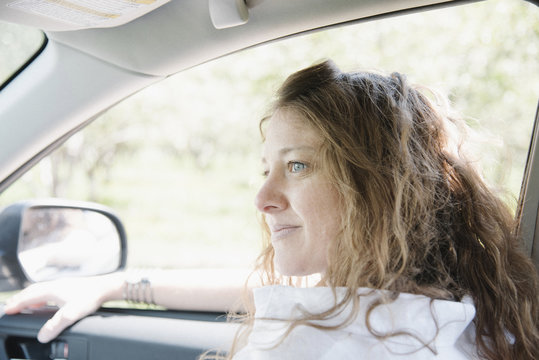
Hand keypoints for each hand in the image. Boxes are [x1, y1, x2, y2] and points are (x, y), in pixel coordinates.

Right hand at [4, 274, 121, 342]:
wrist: (106, 287)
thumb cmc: (91, 297)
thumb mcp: (71, 314)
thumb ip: (56, 325)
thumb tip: (42, 336)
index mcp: (52, 289)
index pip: (29, 296)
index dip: (17, 303)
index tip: (7, 309)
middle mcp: (56, 285)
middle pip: (33, 291)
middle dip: (20, 299)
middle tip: (11, 306)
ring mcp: (63, 284)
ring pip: (41, 290)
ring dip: (31, 297)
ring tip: (25, 305)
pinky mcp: (70, 286)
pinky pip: (49, 290)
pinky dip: (41, 296)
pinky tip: (46, 303)